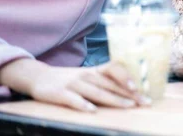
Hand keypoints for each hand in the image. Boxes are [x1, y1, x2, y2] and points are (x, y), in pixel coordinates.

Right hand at [0, 59, 148, 111]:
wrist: (39, 76)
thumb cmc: (69, 79)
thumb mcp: (87, 76)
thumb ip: (104, 81)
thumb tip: (128, 90)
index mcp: (95, 71)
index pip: (114, 70)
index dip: (127, 77)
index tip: (140, 88)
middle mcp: (87, 76)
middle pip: (111, 85)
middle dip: (129, 94)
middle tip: (143, 102)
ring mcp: (74, 84)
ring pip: (97, 92)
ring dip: (114, 99)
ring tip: (128, 106)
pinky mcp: (60, 93)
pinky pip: (73, 100)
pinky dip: (83, 105)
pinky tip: (92, 111)